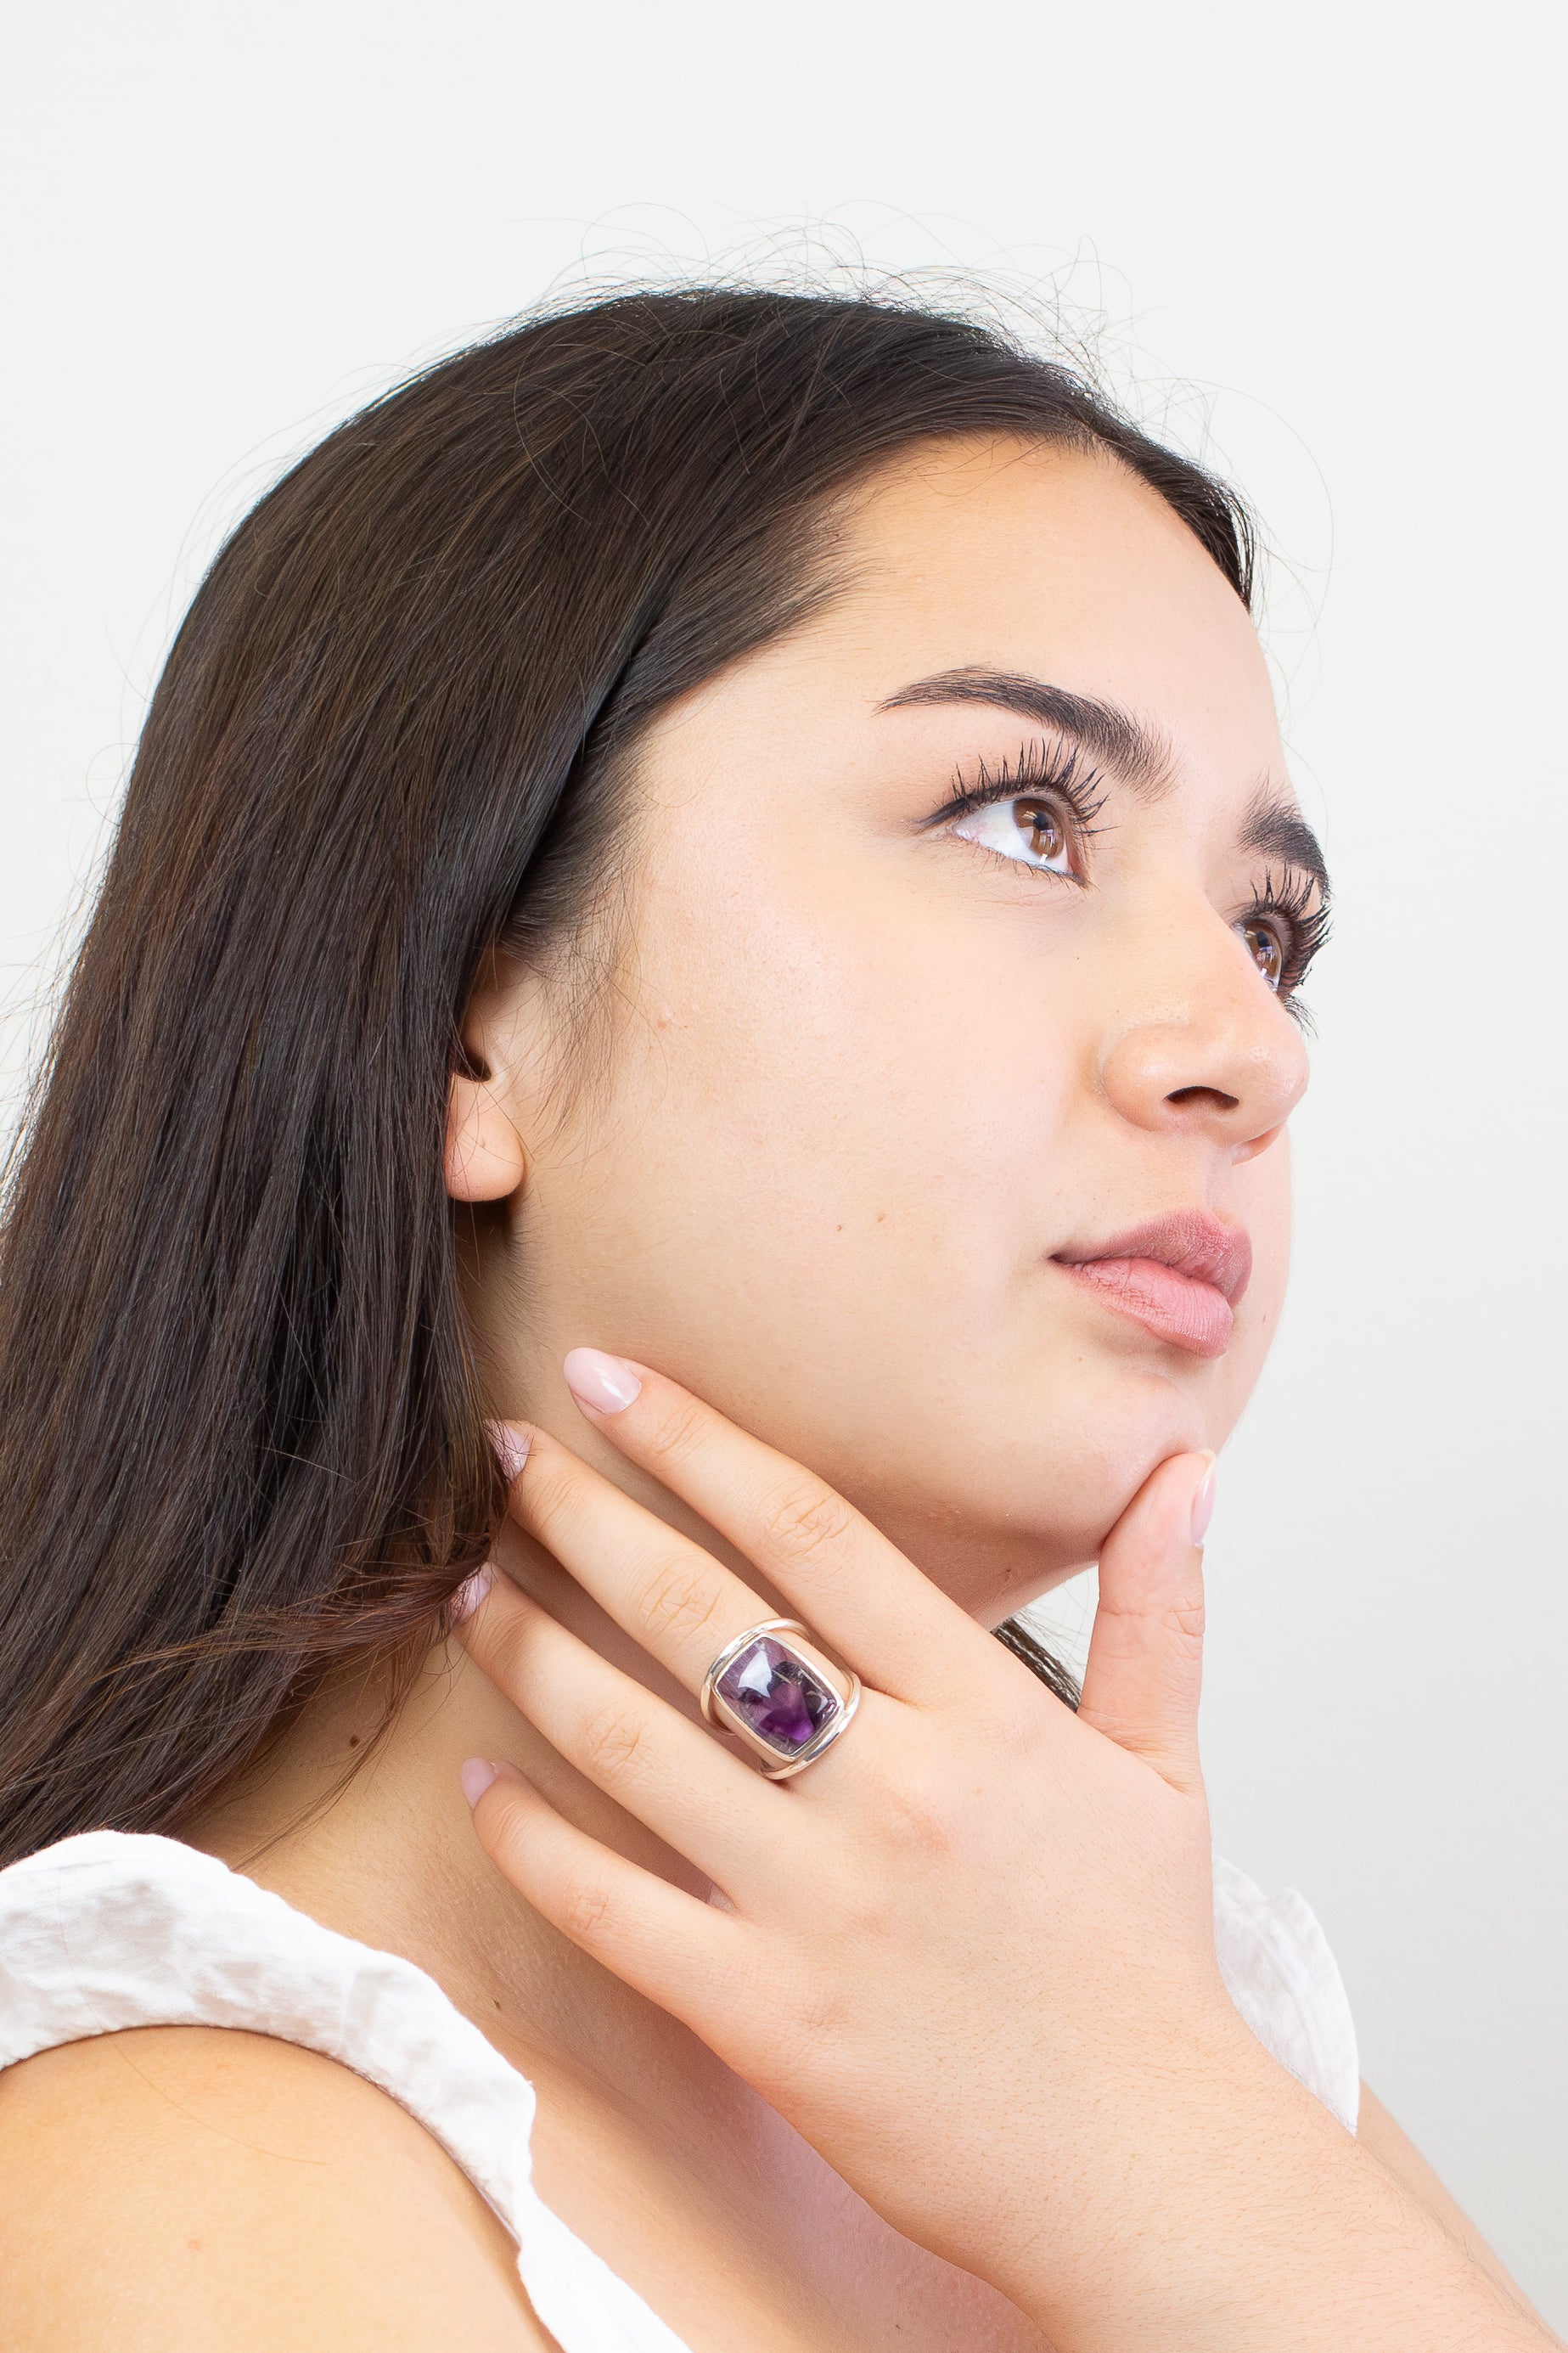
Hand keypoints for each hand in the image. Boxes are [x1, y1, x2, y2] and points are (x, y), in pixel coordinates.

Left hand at [456, 1358, 1547, 2352]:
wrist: (1144, 2167)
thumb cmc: (1143, 1962)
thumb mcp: (1164, 1766)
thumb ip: (1159, 1606)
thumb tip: (1183, 1469)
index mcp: (984, 1712)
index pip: (812, 1531)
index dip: (698, 1440)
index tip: (614, 1380)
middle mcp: (895, 1786)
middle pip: (698, 1610)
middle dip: (582, 1515)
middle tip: (507, 1457)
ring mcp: (820, 1902)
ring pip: (630, 1741)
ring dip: (529, 1653)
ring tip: (471, 1592)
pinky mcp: (764, 2012)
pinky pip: (610, 1906)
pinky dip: (529, 1840)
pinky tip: (478, 1784)